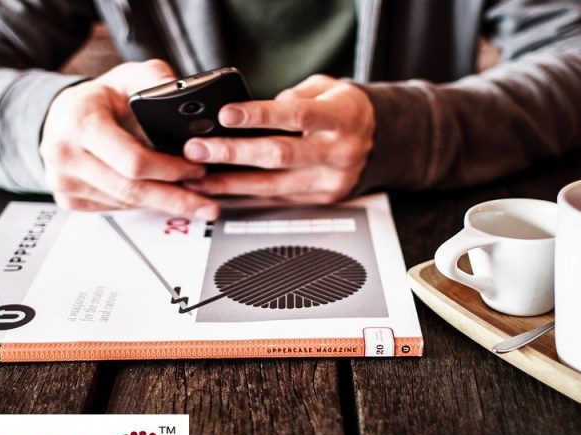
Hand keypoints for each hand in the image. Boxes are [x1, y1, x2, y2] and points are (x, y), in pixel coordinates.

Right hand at [40, 60, 219, 218]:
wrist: (60, 116)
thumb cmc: (97, 99)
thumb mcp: (125, 77)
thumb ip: (154, 78)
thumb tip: (180, 89)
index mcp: (80, 123)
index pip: (133, 160)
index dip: (169, 170)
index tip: (197, 170)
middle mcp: (66, 155)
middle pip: (131, 190)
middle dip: (174, 199)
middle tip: (207, 205)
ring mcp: (64, 181)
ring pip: (124, 203)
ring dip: (161, 204)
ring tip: (192, 202)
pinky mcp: (67, 199)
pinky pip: (113, 208)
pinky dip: (141, 205)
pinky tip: (161, 199)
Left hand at [182, 74, 374, 203]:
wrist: (383, 141)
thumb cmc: (346, 110)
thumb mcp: (327, 88)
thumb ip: (293, 96)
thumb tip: (249, 112)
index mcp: (342, 118)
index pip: (296, 115)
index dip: (259, 115)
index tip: (226, 114)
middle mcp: (338, 152)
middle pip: (279, 156)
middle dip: (232, 153)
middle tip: (198, 149)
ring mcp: (330, 181)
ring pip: (273, 186)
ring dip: (230, 183)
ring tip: (198, 177)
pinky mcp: (321, 200)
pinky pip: (277, 200)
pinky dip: (246, 196)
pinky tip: (221, 192)